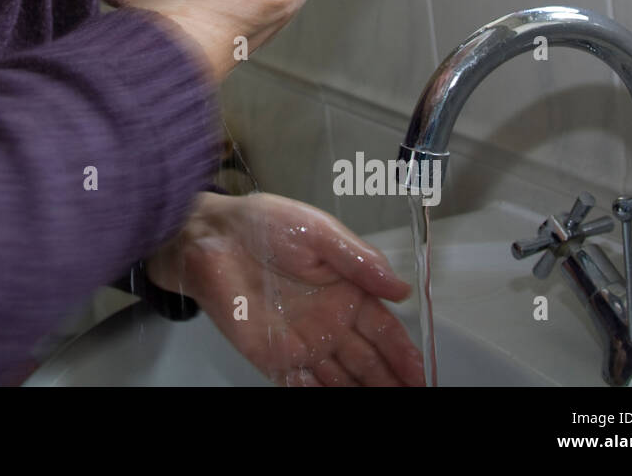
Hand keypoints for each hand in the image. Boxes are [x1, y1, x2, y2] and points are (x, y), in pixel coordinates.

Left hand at [145, 191, 424, 385]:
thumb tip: (402, 289)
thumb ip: (359, 260)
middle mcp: (329, 321)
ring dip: (363, 392)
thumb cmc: (265, 225)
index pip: (383, 329)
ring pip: (342, 378)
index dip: (402, 352)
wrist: (211, 237)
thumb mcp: (320, 232)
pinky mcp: (274, 357)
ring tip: (387, 405)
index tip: (420, 374)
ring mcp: (302, 342)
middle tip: (413, 396)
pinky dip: (323, 395)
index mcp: (345, 290)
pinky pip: (303, 385)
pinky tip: (345, 403)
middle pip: (368, 360)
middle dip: (390, 380)